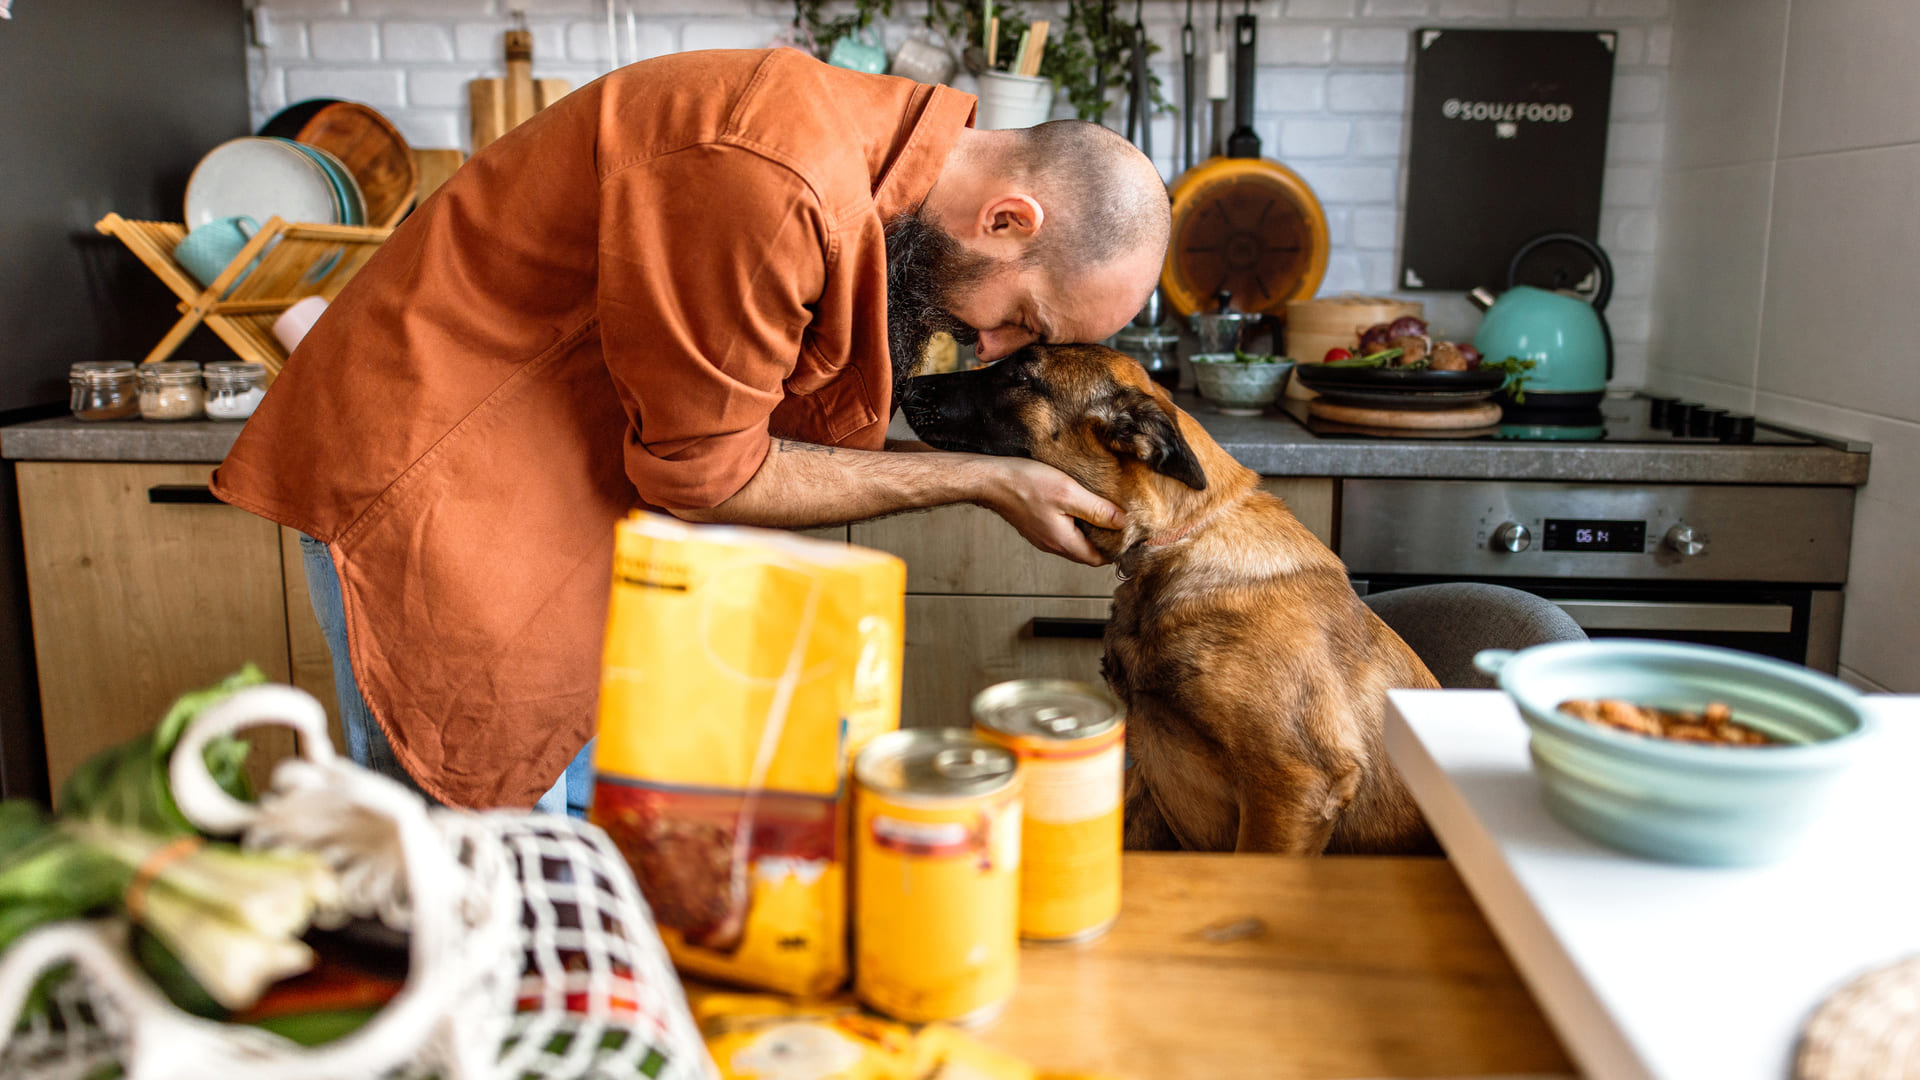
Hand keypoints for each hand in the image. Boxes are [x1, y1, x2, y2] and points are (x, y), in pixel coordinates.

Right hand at [979, 458, 1125, 566]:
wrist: (991, 480)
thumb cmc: (1027, 484)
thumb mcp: (1069, 493)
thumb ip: (1097, 509)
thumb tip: (1123, 522)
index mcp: (1064, 542)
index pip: (1099, 559)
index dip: (1117, 549)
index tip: (1129, 533)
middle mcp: (1053, 545)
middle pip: (1087, 553)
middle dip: (1105, 541)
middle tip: (1120, 521)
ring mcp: (1043, 538)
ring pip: (1075, 543)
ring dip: (1090, 532)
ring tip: (1102, 512)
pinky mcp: (1036, 527)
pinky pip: (1062, 533)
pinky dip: (1075, 525)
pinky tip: (1077, 507)